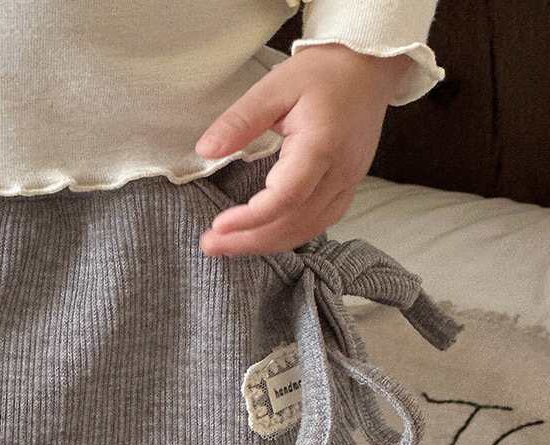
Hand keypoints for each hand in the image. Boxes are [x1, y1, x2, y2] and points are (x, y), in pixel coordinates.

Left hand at [195, 44, 413, 257]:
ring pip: (306, 229)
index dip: (252, 218)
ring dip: (265, 243)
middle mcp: (339, 171)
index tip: (218, 226)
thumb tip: (206, 149)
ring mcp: (348, 183)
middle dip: (249, 240)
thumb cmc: (324, 72)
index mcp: (321, 145)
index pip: (286, 196)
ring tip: (228, 246)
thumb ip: (241, 120)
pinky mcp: (348, 187)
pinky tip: (261, 236)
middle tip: (210, 244)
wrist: (368, 67)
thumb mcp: (275, 87)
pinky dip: (287, 235)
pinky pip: (319, 223)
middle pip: (294, 222)